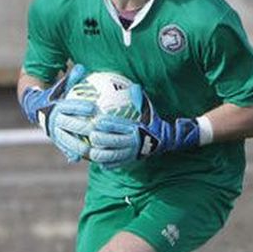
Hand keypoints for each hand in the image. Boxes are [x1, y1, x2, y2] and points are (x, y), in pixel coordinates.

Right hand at [20, 65, 94, 161]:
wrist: (34, 108)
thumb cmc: (53, 95)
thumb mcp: (60, 86)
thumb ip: (71, 79)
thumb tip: (81, 67)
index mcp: (56, 106)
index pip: (70, 106)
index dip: (81, 107)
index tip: (94, 108)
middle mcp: (54, 120)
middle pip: (70, 124)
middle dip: (84, 127)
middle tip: (97, 129)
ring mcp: (54, 131)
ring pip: (66, 140)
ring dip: (78, 145)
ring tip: (91, 149)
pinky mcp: (55, 139)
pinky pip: (62, 147)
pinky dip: (69, 153)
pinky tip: (78, 158)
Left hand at [87, 85, 201, 166]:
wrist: (162, 142)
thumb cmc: (150, 122)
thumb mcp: (148, 110)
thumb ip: (139, 99)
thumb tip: (134, 86)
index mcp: (137, 129)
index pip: (122, 126)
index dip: (109, 124)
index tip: (98, 120)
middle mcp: (134, 142)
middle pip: (116, 142)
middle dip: (102, 139)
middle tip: (92, 135)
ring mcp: (130, 154)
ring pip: (113, 156)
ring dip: (101, 154)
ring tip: (90, 150)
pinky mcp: (127, 162)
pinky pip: (114, 165)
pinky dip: (105, 163)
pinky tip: (96, 158)